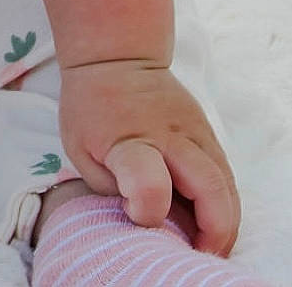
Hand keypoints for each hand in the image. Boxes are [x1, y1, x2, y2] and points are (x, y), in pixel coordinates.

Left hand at [59, 60, 239, 254]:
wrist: (115, 55)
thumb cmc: (91, 106)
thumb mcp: (81, 148)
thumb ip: (111, 188)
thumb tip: (144, 217)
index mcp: (130, 139)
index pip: (149, 183)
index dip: (148, 210)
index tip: (136, 214)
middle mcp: (170, 134)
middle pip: (210, 187)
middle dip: (213, 231)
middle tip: (199, 252)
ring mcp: (195, 130)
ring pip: (226, 184)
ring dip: (224, 221)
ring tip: (207, 243)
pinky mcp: (207, 130)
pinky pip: (225, 173)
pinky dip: (222, 202)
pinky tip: (208, 217)